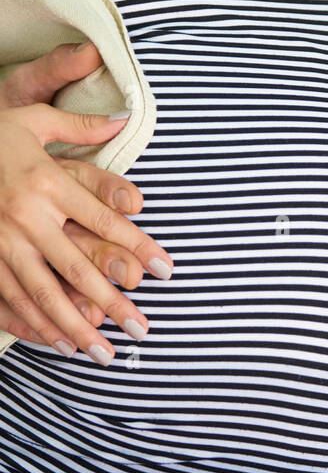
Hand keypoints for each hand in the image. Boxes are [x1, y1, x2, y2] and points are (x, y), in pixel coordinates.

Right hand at [0, 41, 172, 362]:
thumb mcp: (32, 120)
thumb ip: (80, 124)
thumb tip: (122, 118)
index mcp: (46, 182)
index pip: (104, 222)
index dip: (139, 247)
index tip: (165, 270)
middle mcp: (25, 217)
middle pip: (78, 268)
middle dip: (113, 303)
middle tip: (143, 329)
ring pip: (44, 293)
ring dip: (76, 327)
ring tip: (105, 354)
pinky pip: (9, 299)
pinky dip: (35, 325)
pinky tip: (59, 344)